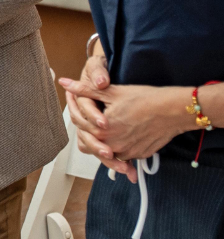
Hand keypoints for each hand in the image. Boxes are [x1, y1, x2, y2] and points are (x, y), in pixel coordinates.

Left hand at [60, 76, 195, 182]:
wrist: (174, 110)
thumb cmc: (145, 99)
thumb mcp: (112, 92)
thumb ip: (85, 90)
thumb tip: (64, 83)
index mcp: (102, 129)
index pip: (80, 124)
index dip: (77, 111)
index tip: (79, 104)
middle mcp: (113, 145)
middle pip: (90, 141)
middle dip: (87, 130)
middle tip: (90, 118)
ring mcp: (127, 152)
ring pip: (105, 151)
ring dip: (102, 143)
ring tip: (104, 128)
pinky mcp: (139, 155)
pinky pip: (122, 155)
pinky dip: (118, 148)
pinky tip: (120, 136)